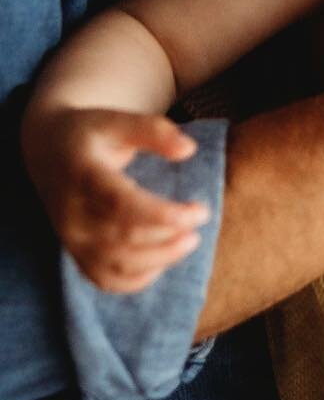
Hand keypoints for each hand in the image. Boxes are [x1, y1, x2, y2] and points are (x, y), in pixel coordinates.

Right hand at [21, 107, 208, 293]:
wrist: (46, 151)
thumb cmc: (89, 133)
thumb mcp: (116, 119)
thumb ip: (153, 130)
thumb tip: (188, 149)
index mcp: (83, 176)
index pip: (122, 206)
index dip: (163, 215)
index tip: (200, 211)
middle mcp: (72, 214)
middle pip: (124, 239)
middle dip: (170, 235)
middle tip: (201, 216)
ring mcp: (70, 238)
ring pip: (117, 265)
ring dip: (160, 259)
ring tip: (191, 240)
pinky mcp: (74, 252)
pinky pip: (104, 279)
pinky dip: (136, 279)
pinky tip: (162, 262)